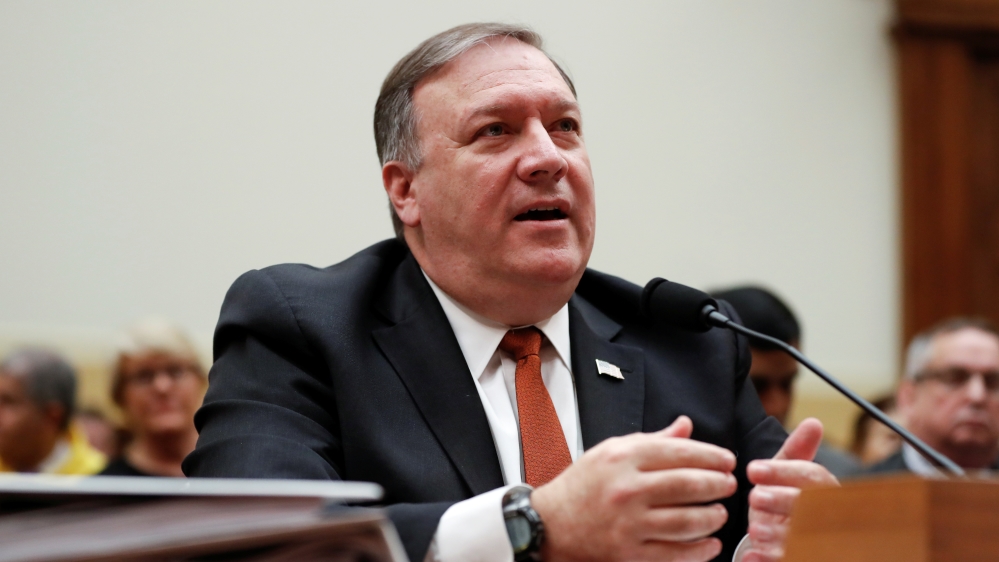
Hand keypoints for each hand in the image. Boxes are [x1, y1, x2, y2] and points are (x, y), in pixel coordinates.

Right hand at [532, 416, 737, 561]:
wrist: (551, 524)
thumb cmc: (583, 484)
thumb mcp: (611, 452)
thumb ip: (652, 441)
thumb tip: (686, 426)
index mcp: (622, 458)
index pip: (678, 452)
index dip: (710, 456)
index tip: (728, 460)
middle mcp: (626, 489)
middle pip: (688, 485)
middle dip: (718, 484)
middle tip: (730, 484)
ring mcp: (628, 524)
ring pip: (687, 521)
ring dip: (713, 517)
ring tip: (721, 512)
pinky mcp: (629, 554)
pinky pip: (675, 554)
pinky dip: (700, 550)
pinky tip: (710, 543)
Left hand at [741, 418, 838, 561]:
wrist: (780, 541)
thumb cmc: (784, 500)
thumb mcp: (788, 474)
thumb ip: (797, 451)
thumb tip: (814, 423)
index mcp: (827, 491)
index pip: (814, 477)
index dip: (784, 472)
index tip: (752, 469)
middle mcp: (831, 518)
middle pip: (815, 509)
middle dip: (784, 502)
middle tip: (755, 497)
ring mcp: (822, 544)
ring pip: (807, 541)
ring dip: (780, 535)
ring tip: (756, 530)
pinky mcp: (811, 559)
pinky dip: (771, 560)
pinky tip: (751, 557)